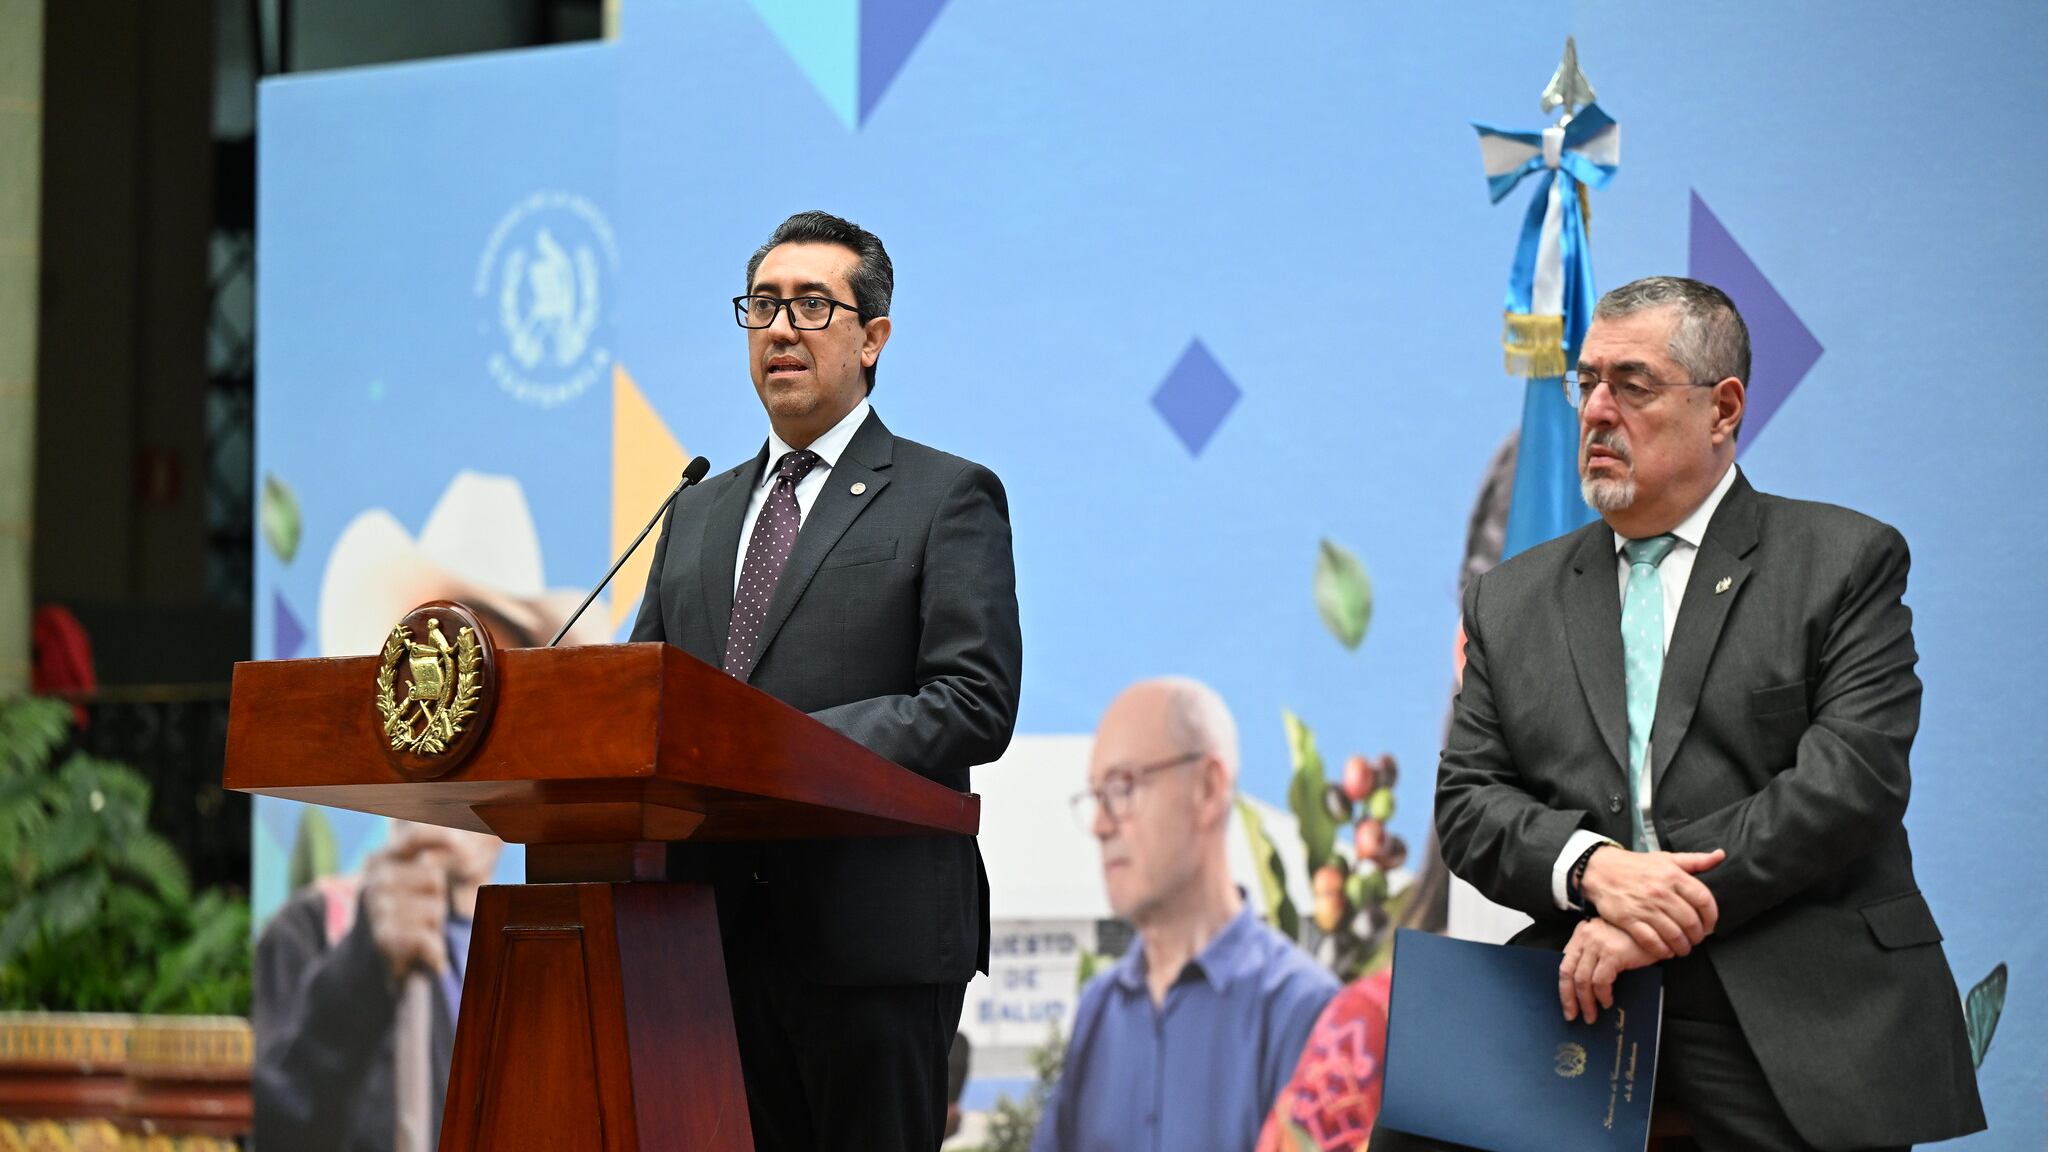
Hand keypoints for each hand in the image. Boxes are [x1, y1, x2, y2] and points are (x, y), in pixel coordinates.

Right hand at [362, 825, 462, 981]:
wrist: (361, 968)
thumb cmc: (397, 918)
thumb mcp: (404, 881)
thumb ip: (424, 856)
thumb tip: (461, 844)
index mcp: (378, 860)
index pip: (415, 836)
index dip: (441, 837)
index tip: (460, 845)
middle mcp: (374, 881)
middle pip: (434, 879)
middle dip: (434, 901)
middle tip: (414, 919)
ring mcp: (377, 909)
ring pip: (435, 910)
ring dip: (432, 928)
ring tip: (411, 936)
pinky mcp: (384, 939)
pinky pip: (429, 939)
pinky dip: (433, 954)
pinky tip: (419, 958)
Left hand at [1559, 917, 1656, 1022]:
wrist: (1659, 929)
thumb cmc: (1634, 937)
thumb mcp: (1608, 941)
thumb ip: (1594, 954)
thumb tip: (1584, 985)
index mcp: (1581, 934)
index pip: (1564, 963)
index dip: (1563, 987)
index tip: (1567, 1004)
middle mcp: (1585, 937)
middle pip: (1568, 973)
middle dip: (1569, 998)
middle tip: (1573, 1016)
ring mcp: (1597, 944)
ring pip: (1582, 980)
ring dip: (1586, 1002)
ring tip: (1591, 1015)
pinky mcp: (1612, 953)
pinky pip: (1600, 981)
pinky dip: (1602, 995)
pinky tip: (1606, 1002)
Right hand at [1579, 846, 1724, 959]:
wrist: (1600, 869)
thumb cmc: (1636, 866)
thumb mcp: (1667, 859)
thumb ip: (1696, 860)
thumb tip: (1720, 855)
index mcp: (1673, 875)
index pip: (1703, 900)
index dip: (1711, 917)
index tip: (1710, 925)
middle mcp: (1660, 891)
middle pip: (1690, 921)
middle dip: (1697, 936)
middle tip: (1696, 939)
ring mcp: (1644, 907)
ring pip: (1673, 934)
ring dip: (1682, 946)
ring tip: (1683, 948)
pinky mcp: (1628, 919)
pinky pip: (1651, 941)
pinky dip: (1662, 950)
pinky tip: (1665, 951)